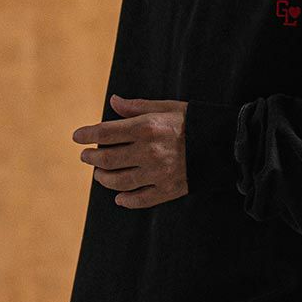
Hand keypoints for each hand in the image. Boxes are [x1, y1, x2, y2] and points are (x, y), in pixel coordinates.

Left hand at [73, 95, 188, 208]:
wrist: (224, 143)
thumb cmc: (193, 122)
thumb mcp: (166, 107)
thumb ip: (136, 108)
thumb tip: (113, 101)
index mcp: (146, 128)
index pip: (106, 132)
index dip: (87, 134)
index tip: (77, 137)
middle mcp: (148, 152)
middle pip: (107, 159)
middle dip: (91, 158)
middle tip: (86, 156)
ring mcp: (158, 174)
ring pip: (119, 182)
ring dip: (104, 179)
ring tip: (98, 174)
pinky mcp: (169, 190)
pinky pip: (141, 200)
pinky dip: (127, 201)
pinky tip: (119, 198)